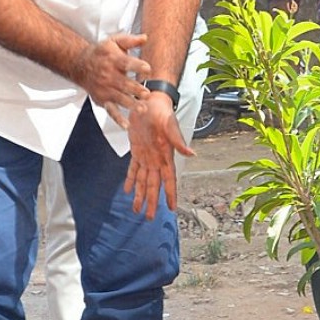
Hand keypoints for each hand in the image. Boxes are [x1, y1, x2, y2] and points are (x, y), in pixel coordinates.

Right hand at [75, 31, 150, 111]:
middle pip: (123, 84)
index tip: (147, 68)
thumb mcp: (114, 42)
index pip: (126, 63)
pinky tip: (126, 125)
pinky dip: (117, 119)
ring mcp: (105, 89)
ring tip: (141, 108)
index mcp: (114, 60)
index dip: (137, 66)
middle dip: (135, 89)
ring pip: (119, 98)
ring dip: (131, 104)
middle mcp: (109, 75)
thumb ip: (130, 41)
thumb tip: (145, 38)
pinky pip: (111, 111)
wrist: (80, 64)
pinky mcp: (103, 99)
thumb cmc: (101, 53)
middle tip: (146, 94)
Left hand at [124, 92, 193, 217]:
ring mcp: (146, 157)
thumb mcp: (170, 125)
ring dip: (141, 195)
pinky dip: (131, 180)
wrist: (150, 101)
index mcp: (166, 156)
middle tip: (149, 218)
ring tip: (137, 210)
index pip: (169, 180)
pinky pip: (133, 169)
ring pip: (143, 181)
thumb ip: (178, 141)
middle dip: (152, 202)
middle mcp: (157, 160)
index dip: (170, 194)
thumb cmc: (162, 112)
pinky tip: (128, 191)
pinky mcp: (137, 150)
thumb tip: (191, 154)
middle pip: (154, 186)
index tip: (172, 208)